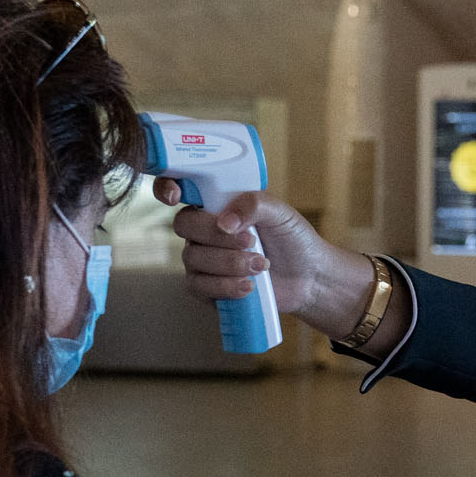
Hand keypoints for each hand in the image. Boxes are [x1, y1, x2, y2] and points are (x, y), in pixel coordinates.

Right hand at [159, 183, 370, 333]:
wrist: (309, 276)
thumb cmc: (292, 238)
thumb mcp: (279, 213)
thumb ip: (252, 205)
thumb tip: (224, 222)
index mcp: (215, 204)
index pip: (179, 188)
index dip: (166, 187)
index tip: (176, 197)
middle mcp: (202, 230)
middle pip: (183, 225)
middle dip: (216, 235)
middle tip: (251, 241)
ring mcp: (201, 260)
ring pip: (193, 258)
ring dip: (229, 263)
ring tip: (261, 265)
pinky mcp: (207, 289)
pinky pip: (199, 287)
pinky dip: (224, 286)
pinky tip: (249, 286)